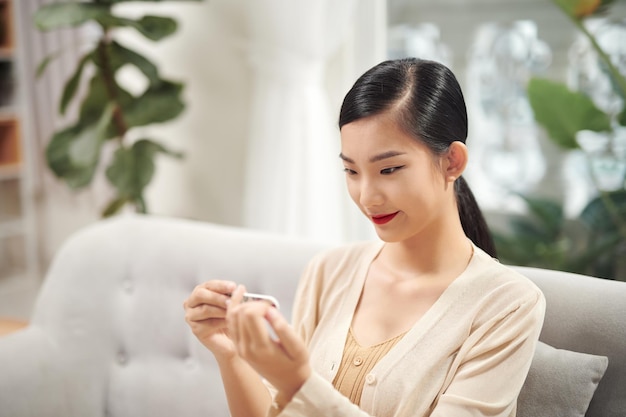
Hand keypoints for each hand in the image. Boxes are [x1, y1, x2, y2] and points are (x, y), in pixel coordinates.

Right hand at [183, 280, 237, 358]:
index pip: (208, 285)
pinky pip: (208, 323)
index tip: (233, 287)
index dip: (221, 285)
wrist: (232, 338)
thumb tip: (240, 289)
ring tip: (233, 312)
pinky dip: (221, 322)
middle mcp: (192, 303)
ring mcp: (191, 316)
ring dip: (221, 310)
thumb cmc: (231, 318)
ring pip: (205, 309)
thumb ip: (233, 295)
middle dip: (218, 297)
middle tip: (231, 301)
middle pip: (200, 294)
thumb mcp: (233, 303)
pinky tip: (229, 323)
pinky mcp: (195, 329)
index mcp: (201, 292)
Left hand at [227, 285, 311, 402]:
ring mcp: (239, 348)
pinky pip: (231, 324)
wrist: (288, 382)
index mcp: (261, 348)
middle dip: (253, 303)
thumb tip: (270, 311)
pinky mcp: (238, 347)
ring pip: (232, 316)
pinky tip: (247, 307)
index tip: (272, 306)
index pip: (250, 315)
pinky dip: (237, 312)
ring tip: (258, 305)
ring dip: (243, 306)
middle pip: (239, 313)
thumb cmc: (295, 364)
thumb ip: (284, 328)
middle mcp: (245, 348)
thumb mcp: (298, 347)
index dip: (261, 304)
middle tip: (267, 306)